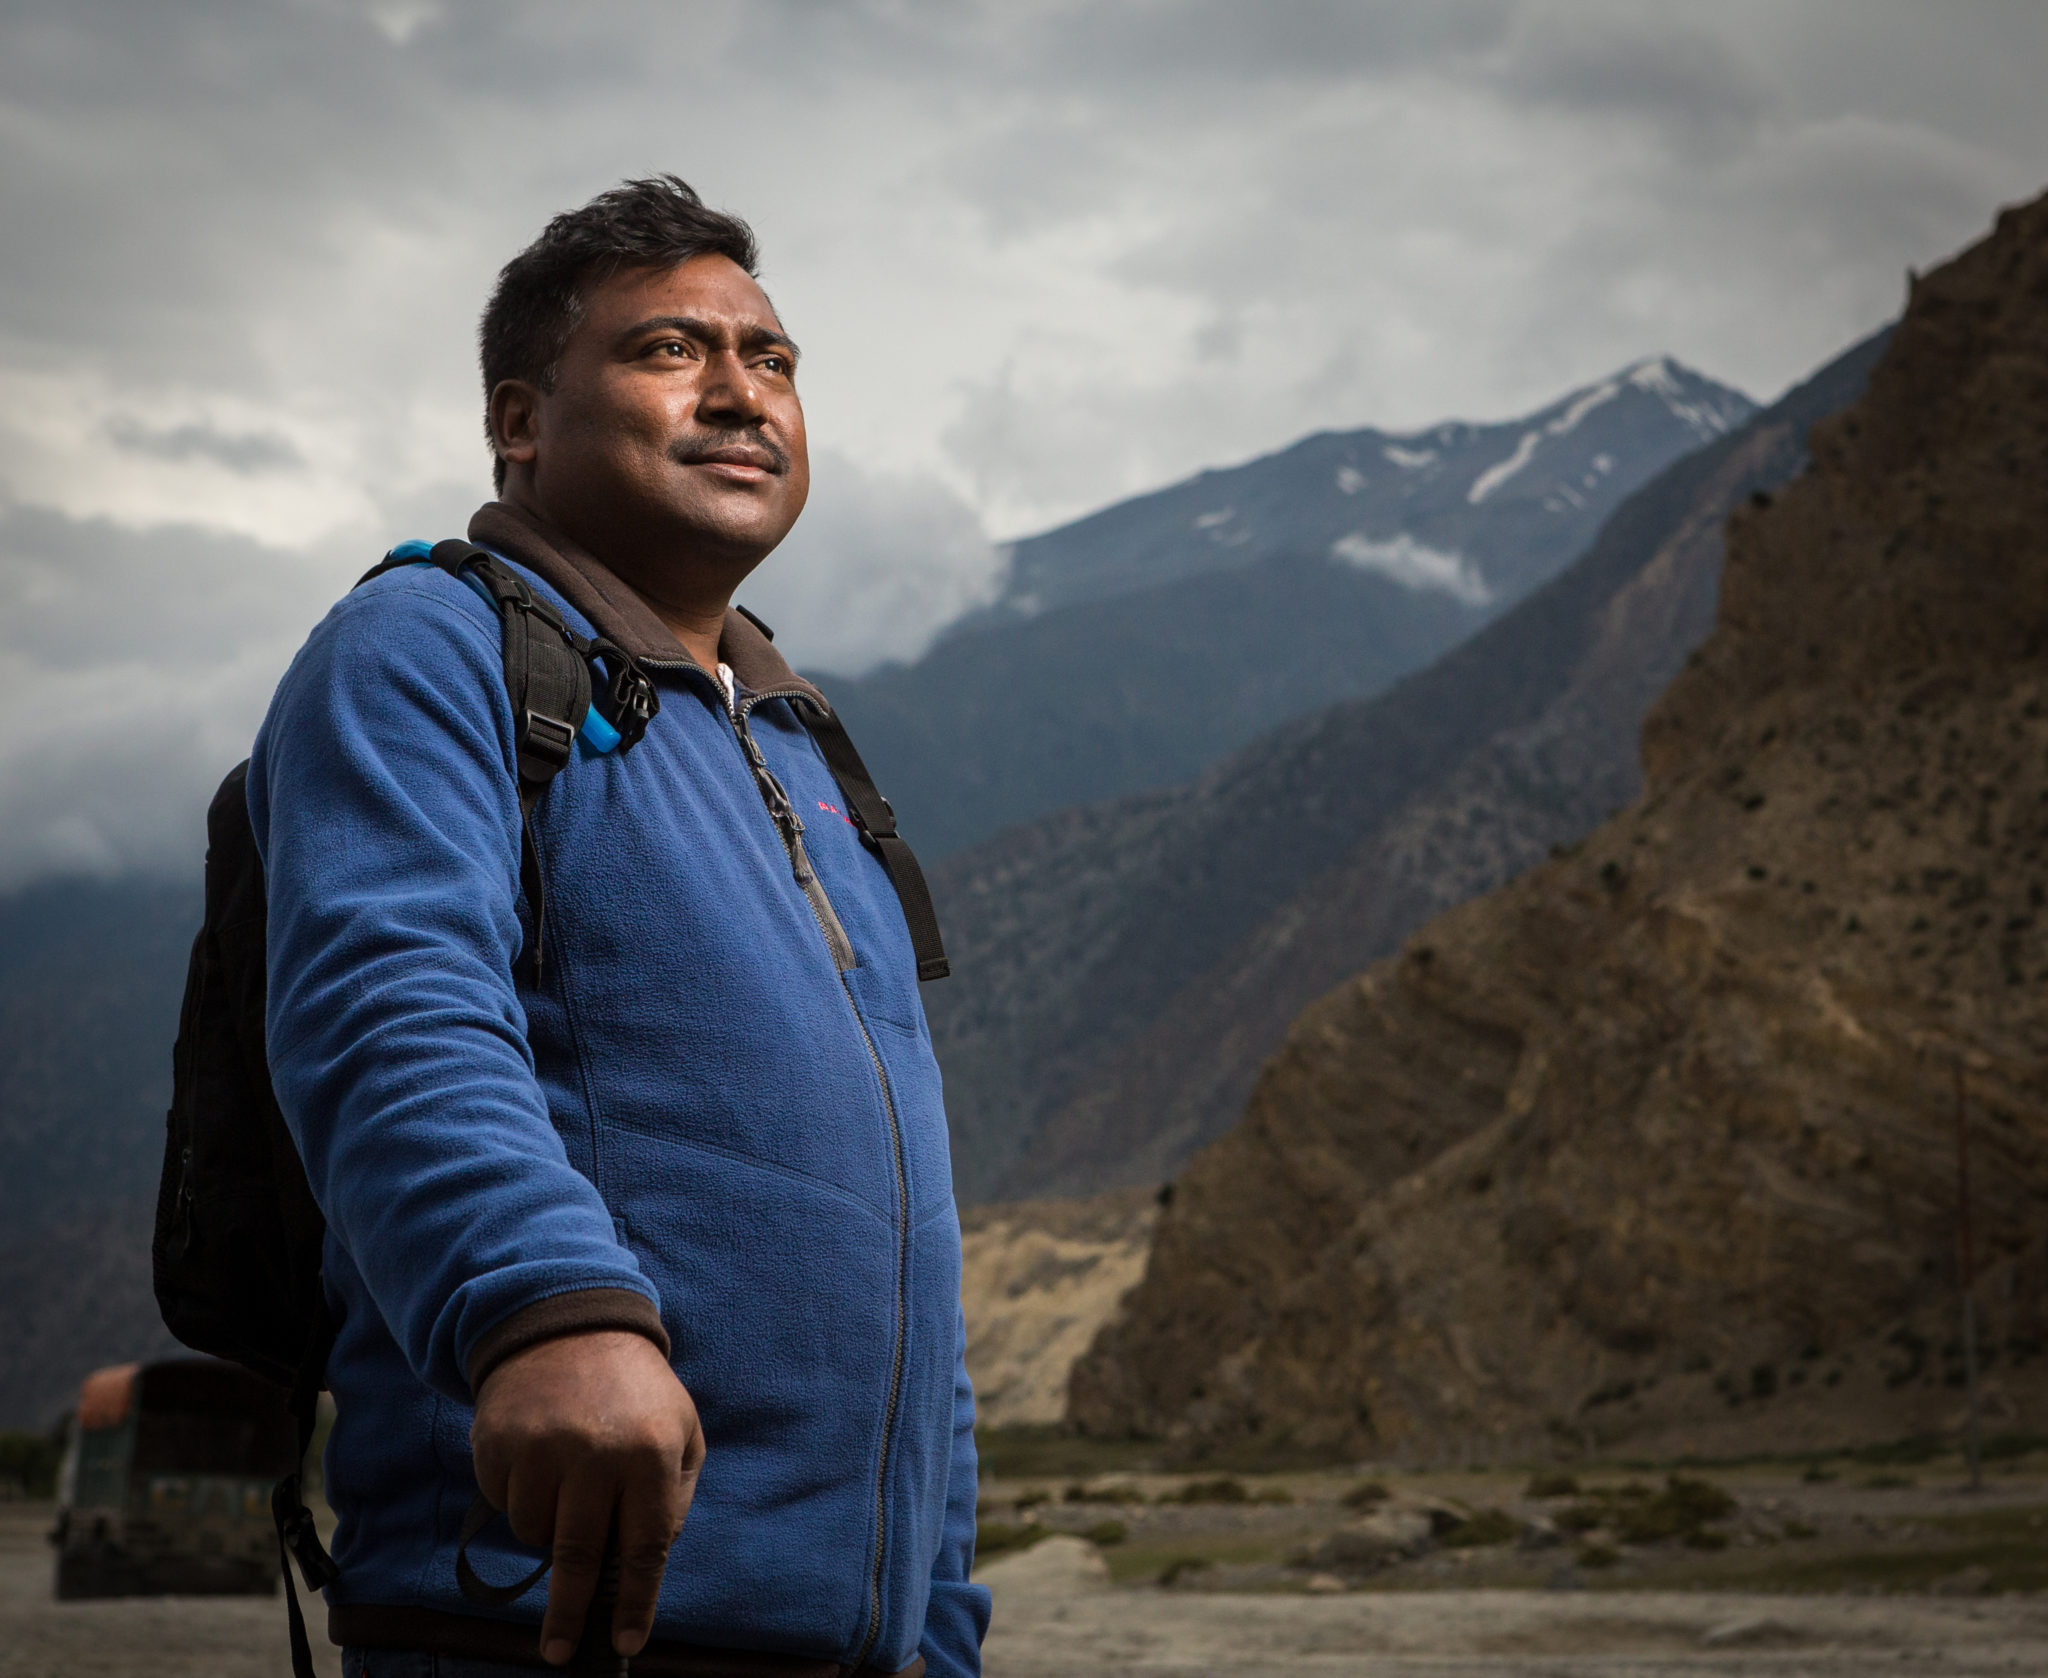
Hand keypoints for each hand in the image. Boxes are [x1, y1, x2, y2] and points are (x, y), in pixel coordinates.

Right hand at [471, 1330, 704, 1663]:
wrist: (567, 1325)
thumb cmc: (634, 1390)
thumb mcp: (680, 1428)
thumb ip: (675, 1494)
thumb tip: (650, 1558)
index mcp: (651, 1451)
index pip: (645, 1547)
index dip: (636, 1602)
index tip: (626, 1642)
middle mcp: (595, 1454)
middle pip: (580, 1557)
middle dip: (570, 1615)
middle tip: (562, 1653)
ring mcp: (541, 1449)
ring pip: (536, 1535)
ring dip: (550, 1532)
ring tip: (568, 1486)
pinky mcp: (499, 1445)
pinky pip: (505, 1506)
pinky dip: (522, 1500)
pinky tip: (539, 1461)